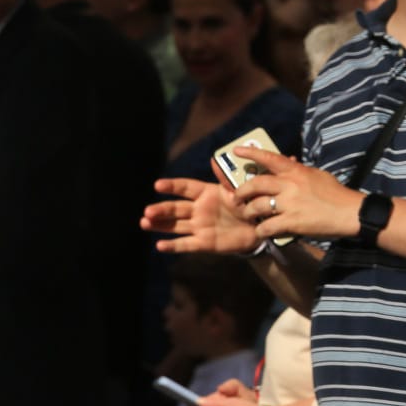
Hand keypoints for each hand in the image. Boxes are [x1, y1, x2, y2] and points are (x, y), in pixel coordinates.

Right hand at [141, 177, 259, 254]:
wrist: (261, 229)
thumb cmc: (250, 205)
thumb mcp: (240, 189)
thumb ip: (225, 178)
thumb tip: (214, 159)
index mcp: (206, 193)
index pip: (185, 188)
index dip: (171, 186)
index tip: (157, 185)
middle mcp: (198, 209)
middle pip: (175, 208)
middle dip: (161, 210)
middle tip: (148, 211)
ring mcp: (199, 226)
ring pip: (175, 225)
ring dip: (159, 225)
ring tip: (144, 223)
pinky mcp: (204, 243)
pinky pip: (186, 244)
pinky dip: (173, 246)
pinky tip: (160, 245)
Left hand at [227, 146, 362, 241]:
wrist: (352, 213)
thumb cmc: (336, 194)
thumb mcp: (317, 175)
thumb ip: (299, 171)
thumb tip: (287, 164)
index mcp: (296, 171)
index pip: (269, 158)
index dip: (251, 152)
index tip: (237, 150)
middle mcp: (290, 185)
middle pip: (255, 184)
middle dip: (241, 192)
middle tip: (236, 197)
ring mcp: (290, 204)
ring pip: (257, 206)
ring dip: (249, 212)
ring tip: (248, 215)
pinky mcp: (293, 222)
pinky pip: (267, 226)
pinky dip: (261, 230)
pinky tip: (262, 231)